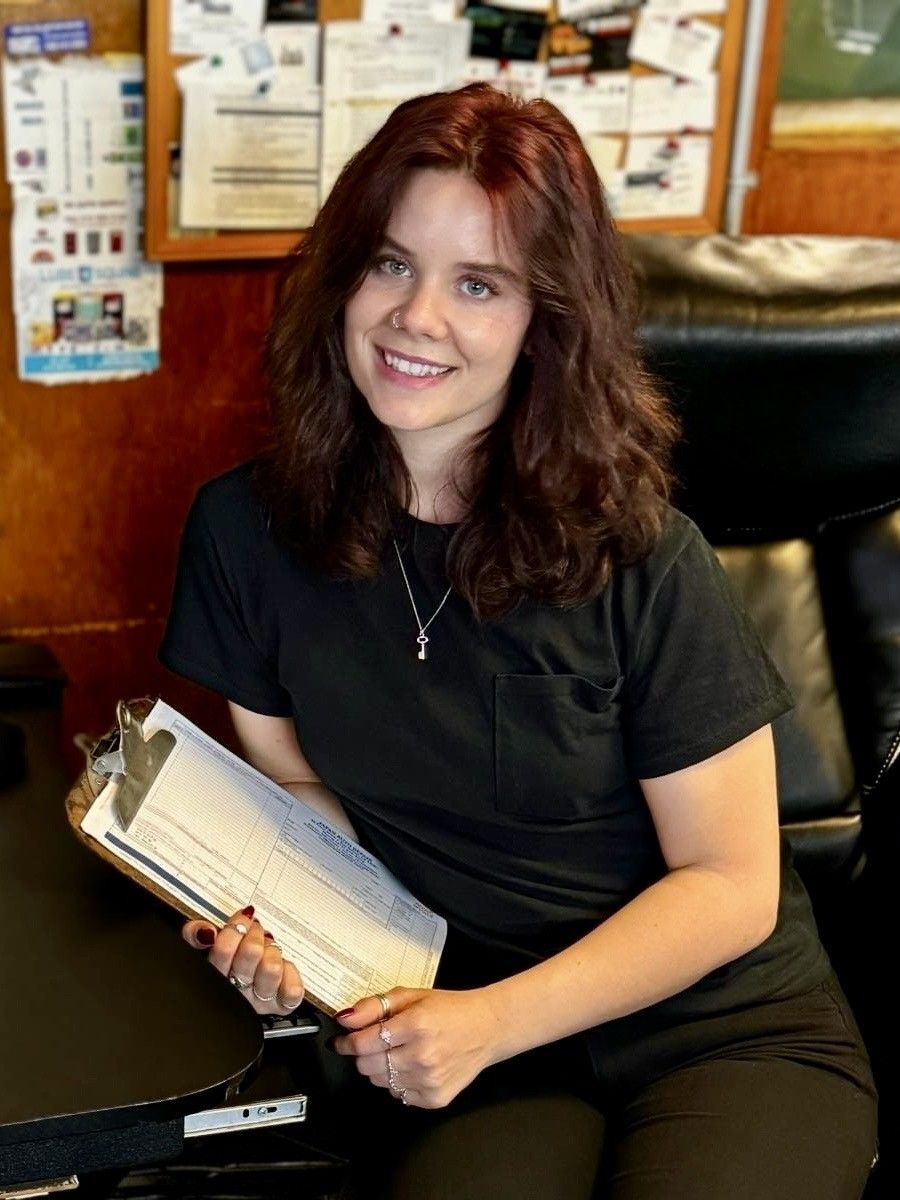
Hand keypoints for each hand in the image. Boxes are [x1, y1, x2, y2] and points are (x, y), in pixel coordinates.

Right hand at [182, 905, 304, 1015]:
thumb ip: (195, 932)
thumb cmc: (228, 963)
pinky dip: (290, 973)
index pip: (222, 951)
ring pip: (272, 968)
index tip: (240, 919)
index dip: (235, 929)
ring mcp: (259, 999)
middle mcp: (236, 991)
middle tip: (255, 930)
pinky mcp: (281, 1004)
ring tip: (268, 949)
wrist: (245, 987)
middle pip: (250, 953)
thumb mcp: (206, 945)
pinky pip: (292, 990)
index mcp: (215, 976)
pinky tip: (282, 967)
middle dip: (255, 934)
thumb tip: (205, 931)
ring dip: (272, 951)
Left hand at [332, 987, 503, 1108]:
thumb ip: (374, 1006)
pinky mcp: (435, 1098)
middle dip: (364, 1054)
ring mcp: (429, 1080)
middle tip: (376, 1042)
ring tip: (400, 1051)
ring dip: (382, 1068)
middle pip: (368, 1066)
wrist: (487, 1028)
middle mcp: (422, 1056)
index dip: (346, 1042)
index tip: (341, 1041)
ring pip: (381, 1082)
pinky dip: (399, 1082)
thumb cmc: (450, 1010)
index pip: (363, 1043)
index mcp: (416, 1025)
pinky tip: (413, 1065)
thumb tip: (345, 1019)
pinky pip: (399, 1095)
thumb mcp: (412, 996)